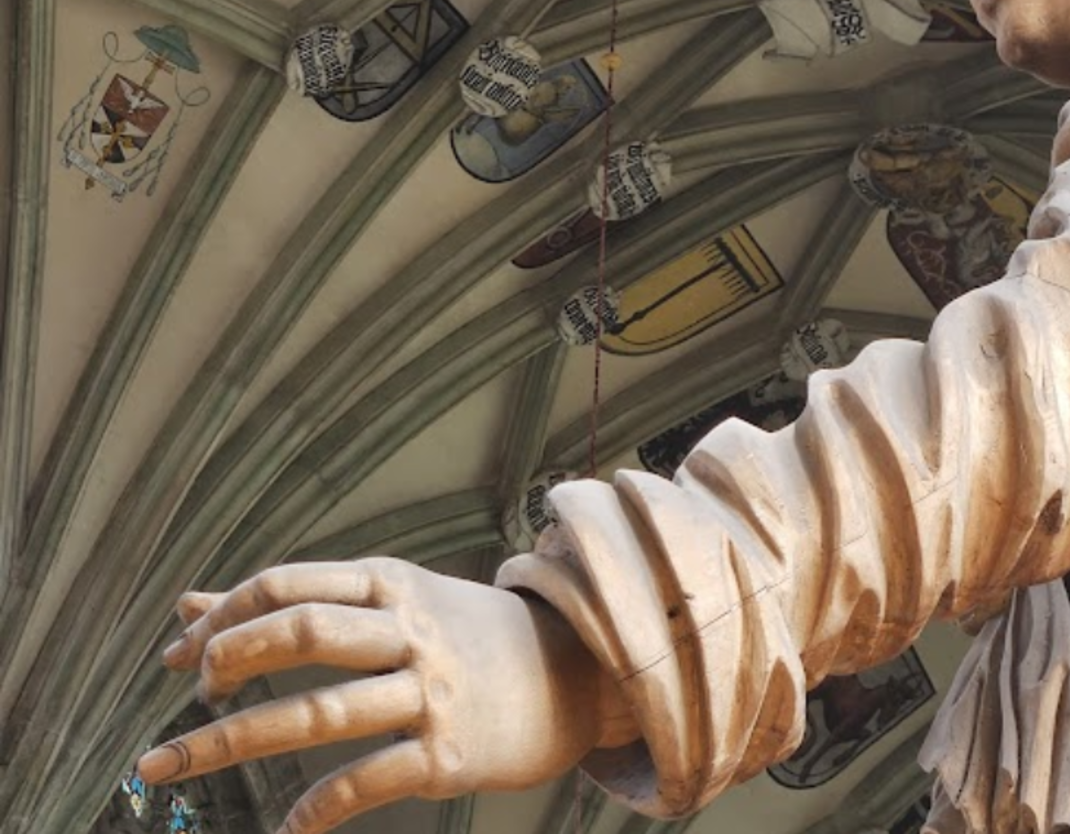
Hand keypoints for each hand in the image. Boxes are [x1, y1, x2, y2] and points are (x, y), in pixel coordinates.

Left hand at [138, 558, 631, 833]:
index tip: (182, 651)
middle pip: (304, 630)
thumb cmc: (468, 636)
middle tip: (189, 695)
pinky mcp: (450, 754)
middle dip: (228, 659)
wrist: (579, 676)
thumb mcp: (395, 602)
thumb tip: (188, 605)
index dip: (226, 612)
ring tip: (165, 765)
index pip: (292, 583)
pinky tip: (285, 826)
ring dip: (229, 739)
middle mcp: (412, 632)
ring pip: (321, 711)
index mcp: (394, 587)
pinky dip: (316, 808)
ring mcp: (432, 693)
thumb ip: (296, 601)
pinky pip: (367, 780)